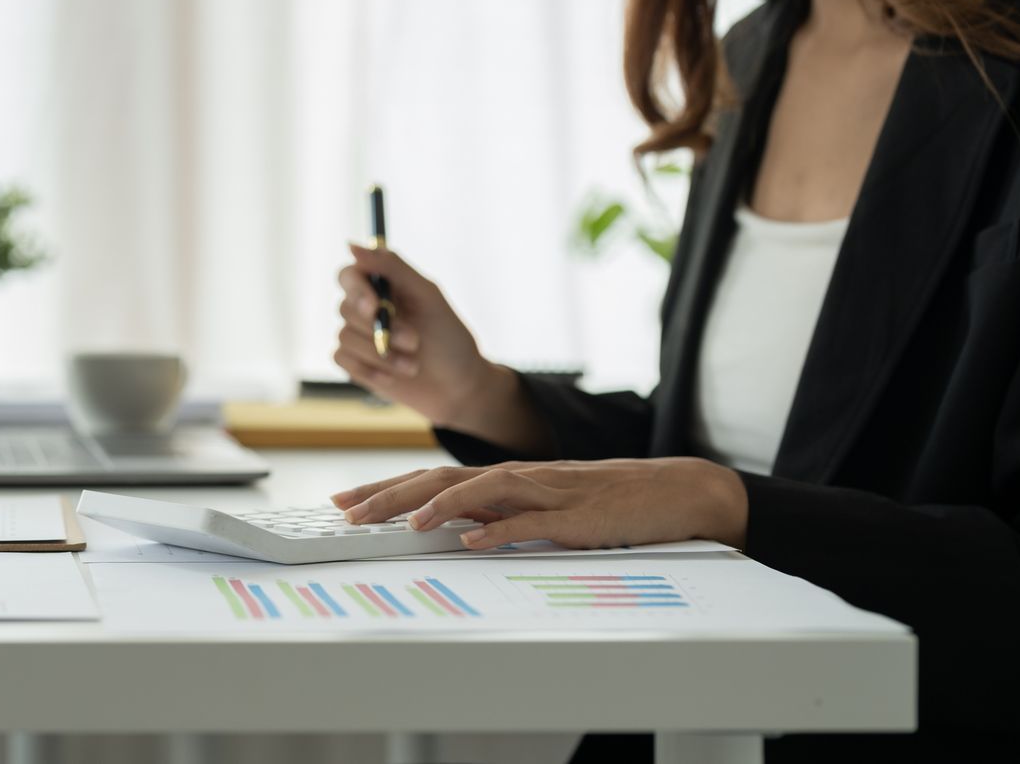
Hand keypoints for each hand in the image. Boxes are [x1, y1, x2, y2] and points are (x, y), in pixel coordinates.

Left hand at [328, 458, 748, 549]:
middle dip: (390, 495)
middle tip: (346, 510)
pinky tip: (469, 541)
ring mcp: (545, 492)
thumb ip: (504, 518)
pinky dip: (498, 531)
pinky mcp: (574, 515)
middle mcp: (518, 478)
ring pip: (479, 491)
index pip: (433, 478)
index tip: (345, 500)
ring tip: (399, 523)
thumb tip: (459, 534)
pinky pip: (530, 522)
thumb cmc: (608, 503)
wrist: (674, 491)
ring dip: (436, 505)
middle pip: (441, 478)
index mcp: (507, 478)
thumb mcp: (544, 510)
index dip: (387, 488)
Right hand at [333, 244, 548, 452]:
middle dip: (381, 329)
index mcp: (385, 287)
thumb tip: (353, 246)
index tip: (374, 307)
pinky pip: (342, 360)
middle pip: (344, 308)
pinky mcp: (355, 363)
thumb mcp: (427, 296)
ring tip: (414, 364)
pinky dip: (369, 369)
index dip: (356, 290)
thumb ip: (392, 267)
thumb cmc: (449, 339)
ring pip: (344, 337)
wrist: (459, 388)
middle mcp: (368, 309)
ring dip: (382, 354)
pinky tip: (395, 376)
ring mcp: (359, 337)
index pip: (349, 275)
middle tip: (415, 341)